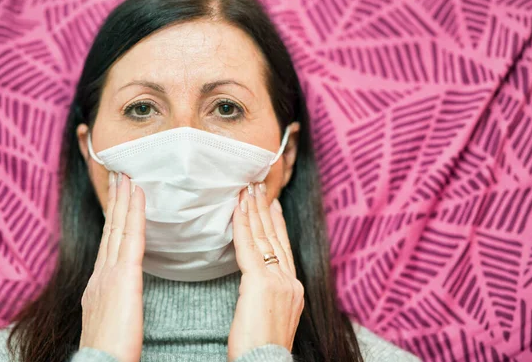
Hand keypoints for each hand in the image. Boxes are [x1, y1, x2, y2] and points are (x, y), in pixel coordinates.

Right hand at [79, 172, 145, 361]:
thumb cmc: (109, 349)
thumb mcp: (109, 317)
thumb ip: (115, 297)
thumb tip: (120, 289)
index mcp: (99, 283)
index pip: (109, 241)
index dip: (114, 217)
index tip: (117, 195)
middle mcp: (101, 272)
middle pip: (110, 229)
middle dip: (115, 200)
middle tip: (119, 174)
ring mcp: (110, 272)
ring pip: (119, 227)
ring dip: (123, 198)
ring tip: (127, 175)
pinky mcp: (123, 276)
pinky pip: (132, 237)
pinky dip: (134, 213)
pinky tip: (137, 194)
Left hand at [227, 182, 303, 360]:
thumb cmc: (261, 349)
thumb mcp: (272, 316)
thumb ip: (269, 294)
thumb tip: (258, 283)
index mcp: (294, 289)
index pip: (283, 248)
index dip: (277, 224)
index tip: (272, 205)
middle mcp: (290, 281)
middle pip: (275, 237)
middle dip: (265, 209)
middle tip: (258, 186)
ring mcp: (278, 281)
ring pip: (263, 237)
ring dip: (254, 210)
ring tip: (248, 189)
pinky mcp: (260, 283)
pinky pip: (248, 247)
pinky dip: (242, 225)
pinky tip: (237, 209)